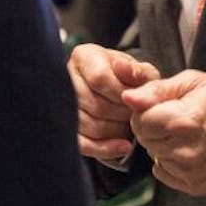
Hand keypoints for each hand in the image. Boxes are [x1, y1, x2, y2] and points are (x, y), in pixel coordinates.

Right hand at [67, 44, 159, 161]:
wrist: (124, 97)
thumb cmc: (132, 82)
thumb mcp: (142, 72)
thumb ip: (137, 71)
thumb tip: (121, 67)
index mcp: (84, 56)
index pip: (98, 78)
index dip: (121, 94)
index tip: (135, 100)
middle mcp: (67, 77)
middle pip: (93, 104)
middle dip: (121, 114)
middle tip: (135, 116)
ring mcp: (63, 104)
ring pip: (88, 125)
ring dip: (116, 131)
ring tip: (130, 126)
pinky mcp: (66, 129)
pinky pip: (82, 144)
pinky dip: (105, 149)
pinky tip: (123, 147)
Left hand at [123, 69, 205, 196]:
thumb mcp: (192, 82)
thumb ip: (156, 90)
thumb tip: (128, 98)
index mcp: (184, 121)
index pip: (139, 121)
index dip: (146, 111)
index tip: (161, 107)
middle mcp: (186, 150)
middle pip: (144, 140)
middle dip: (153, 128)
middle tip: (174, 119)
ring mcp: (192, 171)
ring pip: (154, 156)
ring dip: (163, 145)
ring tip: (185, 134)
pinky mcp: (196, 185)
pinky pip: (165, 173)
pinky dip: (171, 162)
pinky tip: (189, 150)